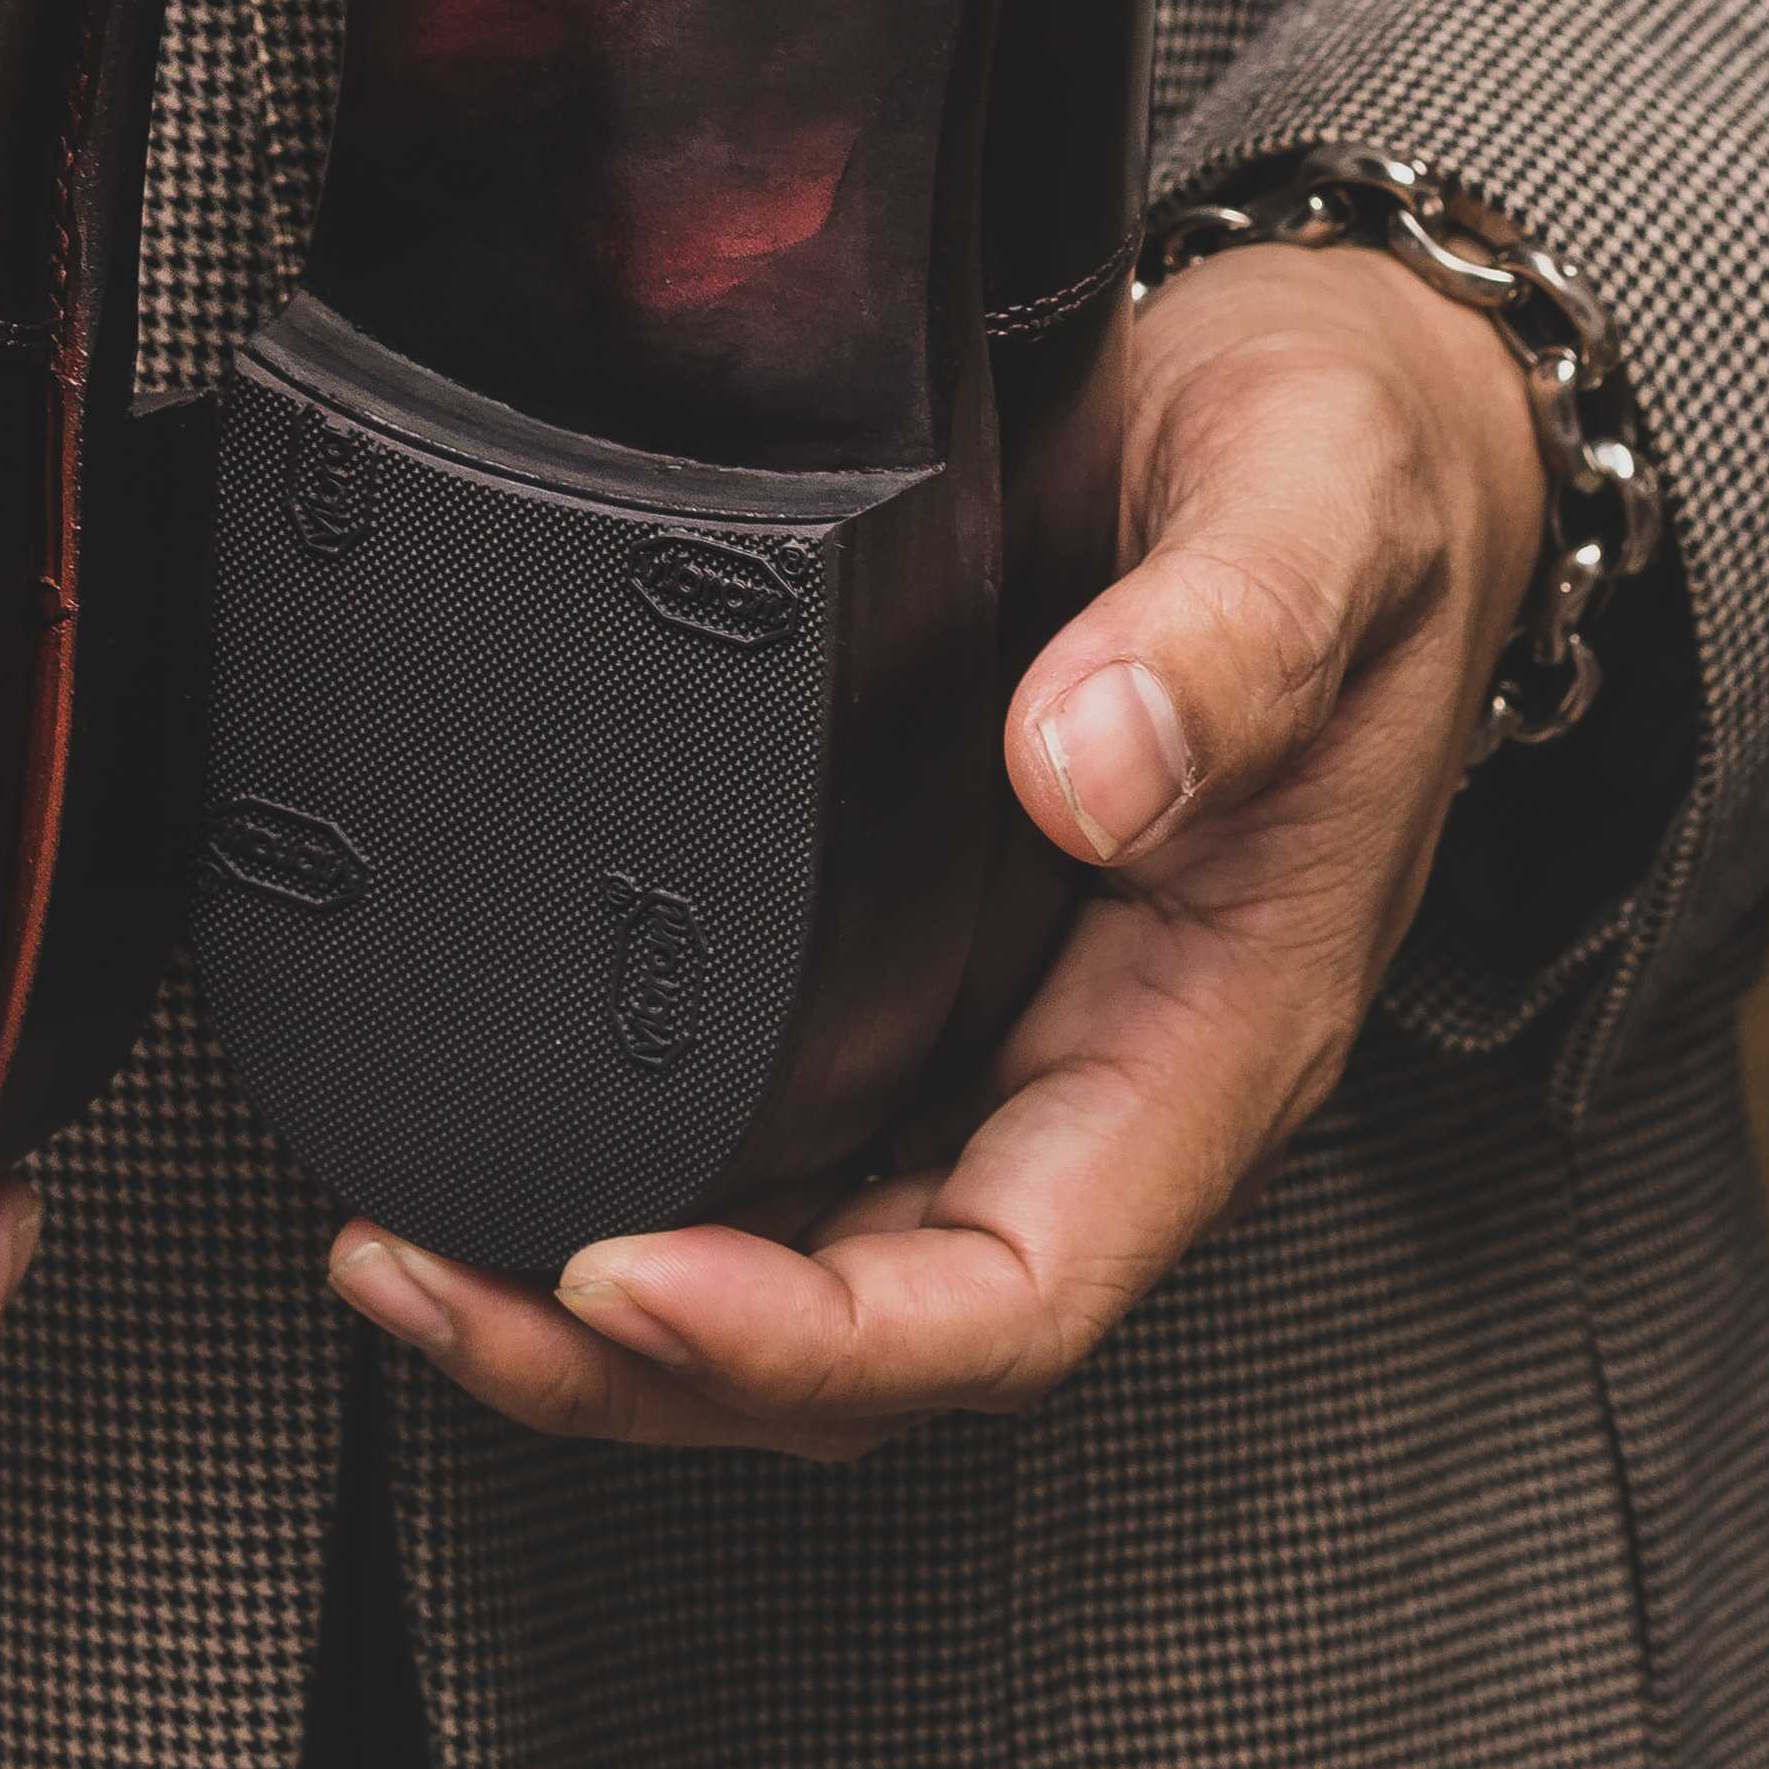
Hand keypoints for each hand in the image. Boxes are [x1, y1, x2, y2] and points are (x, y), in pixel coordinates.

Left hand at [328, 242, 1543, 1458]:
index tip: (627, 1278)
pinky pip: (784, 1134)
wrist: (1358, 407)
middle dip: (641, 1361)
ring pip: (811, 1262)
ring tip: (404, 1249)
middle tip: (421, 1277)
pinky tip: (498, 1134)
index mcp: (1218, 1028)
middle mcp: (1104, 1068)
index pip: (1016, 1289)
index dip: (820, 1333)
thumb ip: (1231, 637)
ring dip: (603, 1309)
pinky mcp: (924, 947)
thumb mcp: (1321, 507)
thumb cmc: (1364, 475)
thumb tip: (1085, 766)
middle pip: (876, 1333)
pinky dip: (633, 1169)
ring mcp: (1008, 1023)